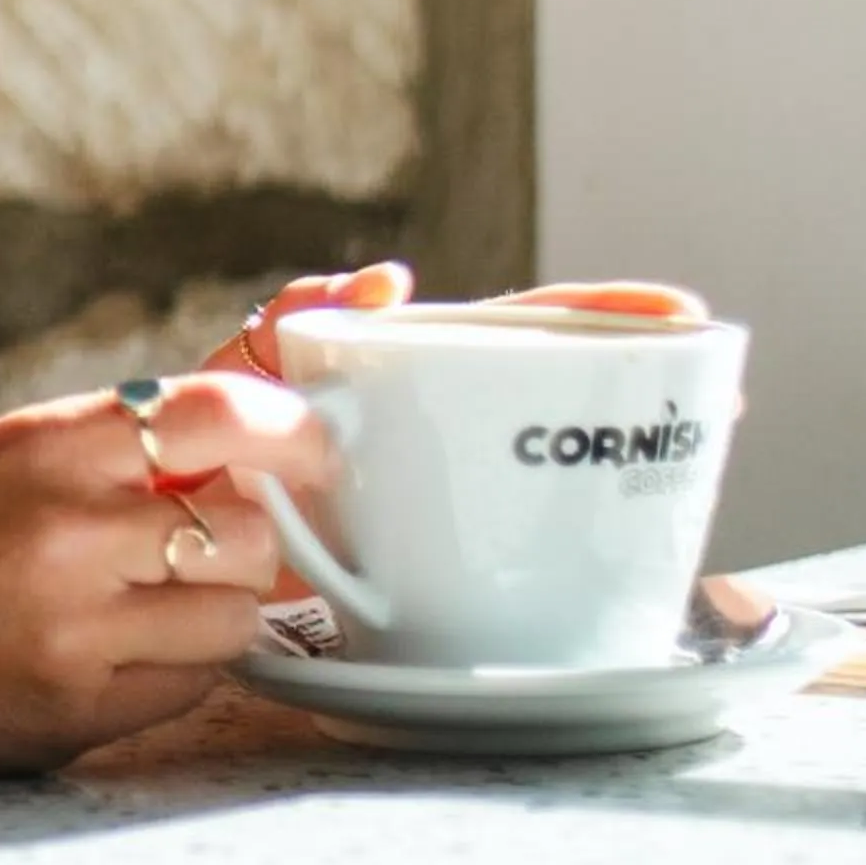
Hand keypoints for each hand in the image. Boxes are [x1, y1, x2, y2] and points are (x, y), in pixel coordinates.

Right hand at [0, 374, 330, 774]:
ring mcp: (69, 623)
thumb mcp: (1, 456)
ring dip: (216, 612)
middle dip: (246, 540)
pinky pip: (190, 687)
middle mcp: (63, 524)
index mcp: (45, 443)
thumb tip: (255, 439)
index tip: (318, 445)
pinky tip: (117, 659)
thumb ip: (113, 446)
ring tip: (153, 607)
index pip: (217, 412)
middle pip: (247, 527)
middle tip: (204, 547)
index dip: (290, 429)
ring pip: (235, 614)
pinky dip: (177, 674)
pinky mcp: (69, 708)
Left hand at [202, 264, 710, 600]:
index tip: (680, 316)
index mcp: (403, 385)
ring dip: (630, 453)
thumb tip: (383, 282)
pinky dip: (591, 543)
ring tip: (704, 438)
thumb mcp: (232, 386)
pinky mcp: (447, 583)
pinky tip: (646, 550)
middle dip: (638, 380)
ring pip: (558, 471)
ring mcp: (451, 508)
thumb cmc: (191, 459)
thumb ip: (285, 329)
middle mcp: (440, 440)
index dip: (594, 319)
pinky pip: (530, 556)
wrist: (144, 555)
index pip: (514, 333)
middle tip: (721, 388)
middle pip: (556, 392)